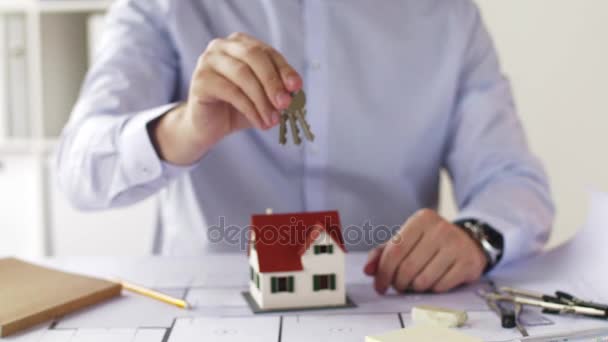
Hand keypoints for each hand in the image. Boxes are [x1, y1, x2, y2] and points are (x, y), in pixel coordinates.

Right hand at [152, 32, 301, 164]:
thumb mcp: (263, 97)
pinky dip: (250, 109)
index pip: (267, 51)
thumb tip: (294, 91)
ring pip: (243, 75)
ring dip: (262, 100)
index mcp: (240, 43)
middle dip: (273, 81)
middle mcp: (221, 46)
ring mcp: (208, 61)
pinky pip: (231, 92)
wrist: (208, 127)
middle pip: (253, 56)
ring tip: (273, 120)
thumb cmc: (237, 108)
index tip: (296, 86)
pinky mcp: (200, 80)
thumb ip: (277, 90)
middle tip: (285, 104)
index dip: (284, 69)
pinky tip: (259, 122)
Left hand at [363, 209, 486, 293]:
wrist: (469, 241)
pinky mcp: (468, 263)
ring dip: (414, 287)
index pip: (395, 250)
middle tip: (398, 286)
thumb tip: (367, 269)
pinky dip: (432, 289)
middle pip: (407, 267)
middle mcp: (440, 229)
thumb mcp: (407, 239)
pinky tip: (433, 280)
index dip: (383, 272)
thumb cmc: (431, 242)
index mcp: (421, 219)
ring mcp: (456, 246)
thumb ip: (383, 253)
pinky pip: (440, 287)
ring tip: (415, 282)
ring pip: (423, 280)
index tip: (379, 286)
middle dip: (398, 283)